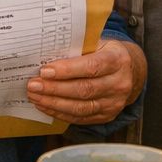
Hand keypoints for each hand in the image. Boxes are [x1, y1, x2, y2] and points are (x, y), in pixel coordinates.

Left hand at [28, 39, 145, 124]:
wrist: (129, 71)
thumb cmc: (106, 53)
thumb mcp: (98, 43)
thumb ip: (77, 47)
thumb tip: (46, 52)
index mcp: (117, 60)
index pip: (91, 67)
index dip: (67, 70)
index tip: (45, 71)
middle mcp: (119, 83)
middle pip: (84, 89)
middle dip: (54, 89)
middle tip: (33, 85)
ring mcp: (114, 102)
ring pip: (80, 107)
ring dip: (53, 103)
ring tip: (35, 96)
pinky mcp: (107, 116)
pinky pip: (80, 118)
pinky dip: (60, 113)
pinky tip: (46, 106)